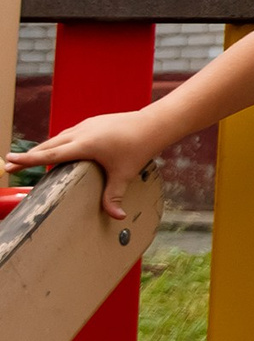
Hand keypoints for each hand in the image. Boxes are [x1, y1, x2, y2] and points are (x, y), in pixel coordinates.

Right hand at [12, 112, 165, 217]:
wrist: (152, 124)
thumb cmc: (138, 148)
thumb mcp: (124, 174)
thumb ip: (114, 196)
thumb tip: (117, 217)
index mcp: (84, 145)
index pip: (50, 155)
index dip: (28, 159)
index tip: (9, 161)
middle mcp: (80, 133)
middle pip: (48, 146)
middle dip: (28, 156)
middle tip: (8, 164)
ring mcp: (85, 126)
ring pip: (57, 138)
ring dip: (43, 148)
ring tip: (28, 159)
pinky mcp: (90, 123)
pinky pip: (68, 134)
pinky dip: (57, 142)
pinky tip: (55, 149)